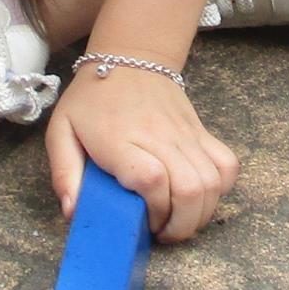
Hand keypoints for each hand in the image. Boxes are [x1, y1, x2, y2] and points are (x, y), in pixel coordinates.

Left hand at [47, 61, 238, 239]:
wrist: (130, 58)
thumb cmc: (92, 100)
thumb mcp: (61, 132)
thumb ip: (64, 174)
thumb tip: (74, 213)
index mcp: (122, 141)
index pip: (151, 180)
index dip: (152, 209)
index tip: (140, 222)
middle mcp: (160, 138)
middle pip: (190, 190)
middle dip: (180, 224)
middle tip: (161, 231)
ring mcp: (187, 136)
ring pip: (213, 183)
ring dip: (200, 213)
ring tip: (178, 219)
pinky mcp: (202, 134)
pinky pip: (227, 165)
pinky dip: (221, 188)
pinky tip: (200, 197)